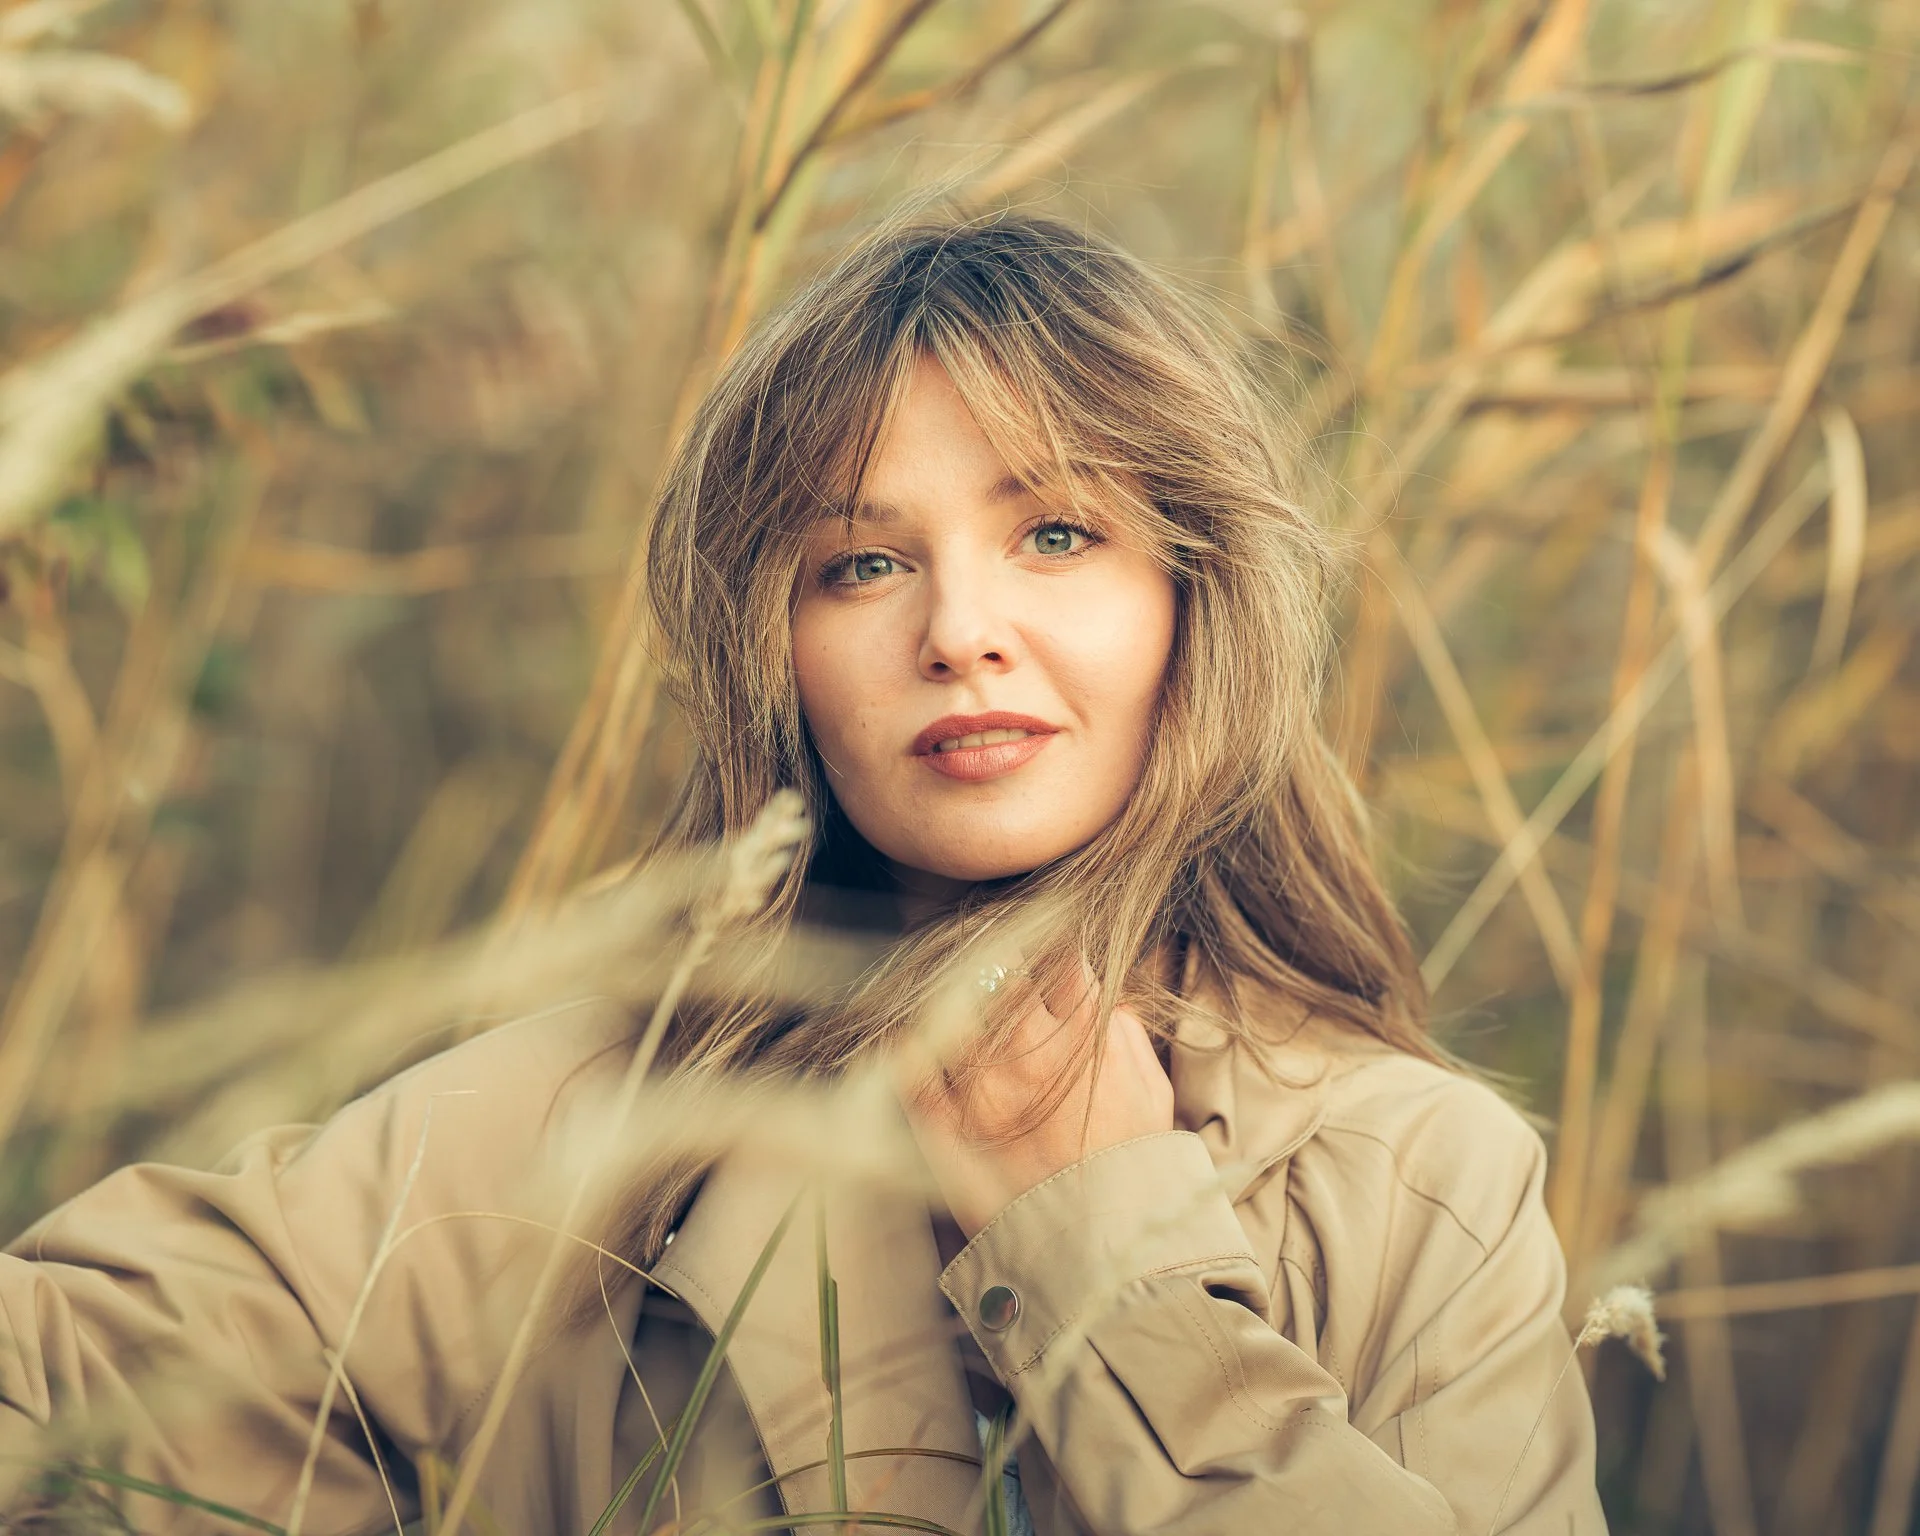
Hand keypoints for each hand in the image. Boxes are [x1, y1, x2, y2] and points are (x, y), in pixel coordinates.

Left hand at [902, 966, 1174, 1236]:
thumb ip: (1126, 1037)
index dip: (1057, 964)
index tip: (1054, 972)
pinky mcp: (946, 1123)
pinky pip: (915, 1070)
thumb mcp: (1153, 1092)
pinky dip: (913, 1055)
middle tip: (1014, 996)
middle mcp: (1026, 1046)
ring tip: (973, 1023)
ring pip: (960, 1013)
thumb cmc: (1135, 1171)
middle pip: (1004, 979)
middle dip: (1012, 981)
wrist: (1105, 1243)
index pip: (1060, 963)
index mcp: (1082, 1032)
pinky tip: (915, 1048)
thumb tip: (1108, 1007)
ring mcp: (980, 1081)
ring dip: (968, 1013)